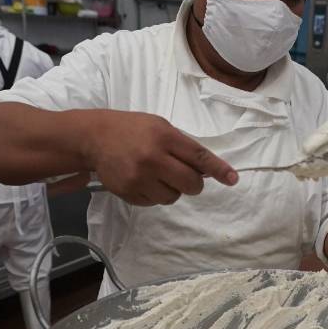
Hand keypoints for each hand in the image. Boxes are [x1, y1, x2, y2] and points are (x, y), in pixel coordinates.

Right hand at [86, 110, 237, 205]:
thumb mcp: (160, 127)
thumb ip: (182, 145)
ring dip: (172, 189)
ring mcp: (140, 178)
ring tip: (158, 175)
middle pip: (191, 184)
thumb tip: (206, 169)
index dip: (218, 169)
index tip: (233, 179)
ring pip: (173, 197)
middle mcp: (153, 158)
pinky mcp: (129, 193)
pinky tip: (143, 180)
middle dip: (194, 184)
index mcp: (164, 137)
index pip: (198, 157)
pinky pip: (155, 202)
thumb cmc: (132, 129)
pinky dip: (155, 194)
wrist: (94, 138)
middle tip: (186, 177)